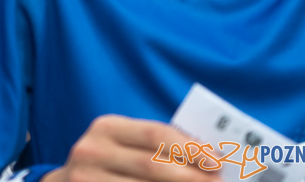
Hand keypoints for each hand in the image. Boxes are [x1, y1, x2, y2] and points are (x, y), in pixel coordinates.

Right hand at [45, 116, 217, 181]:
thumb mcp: (124, 143)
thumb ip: (157, 145)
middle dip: (191, 176)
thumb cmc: (111, 161)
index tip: (218, 162)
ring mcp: (87, 177)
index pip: (155, 134)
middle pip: (152, 164)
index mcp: (106, 127)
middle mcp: (92, 150)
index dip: (189, 148)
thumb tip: (208, 156)